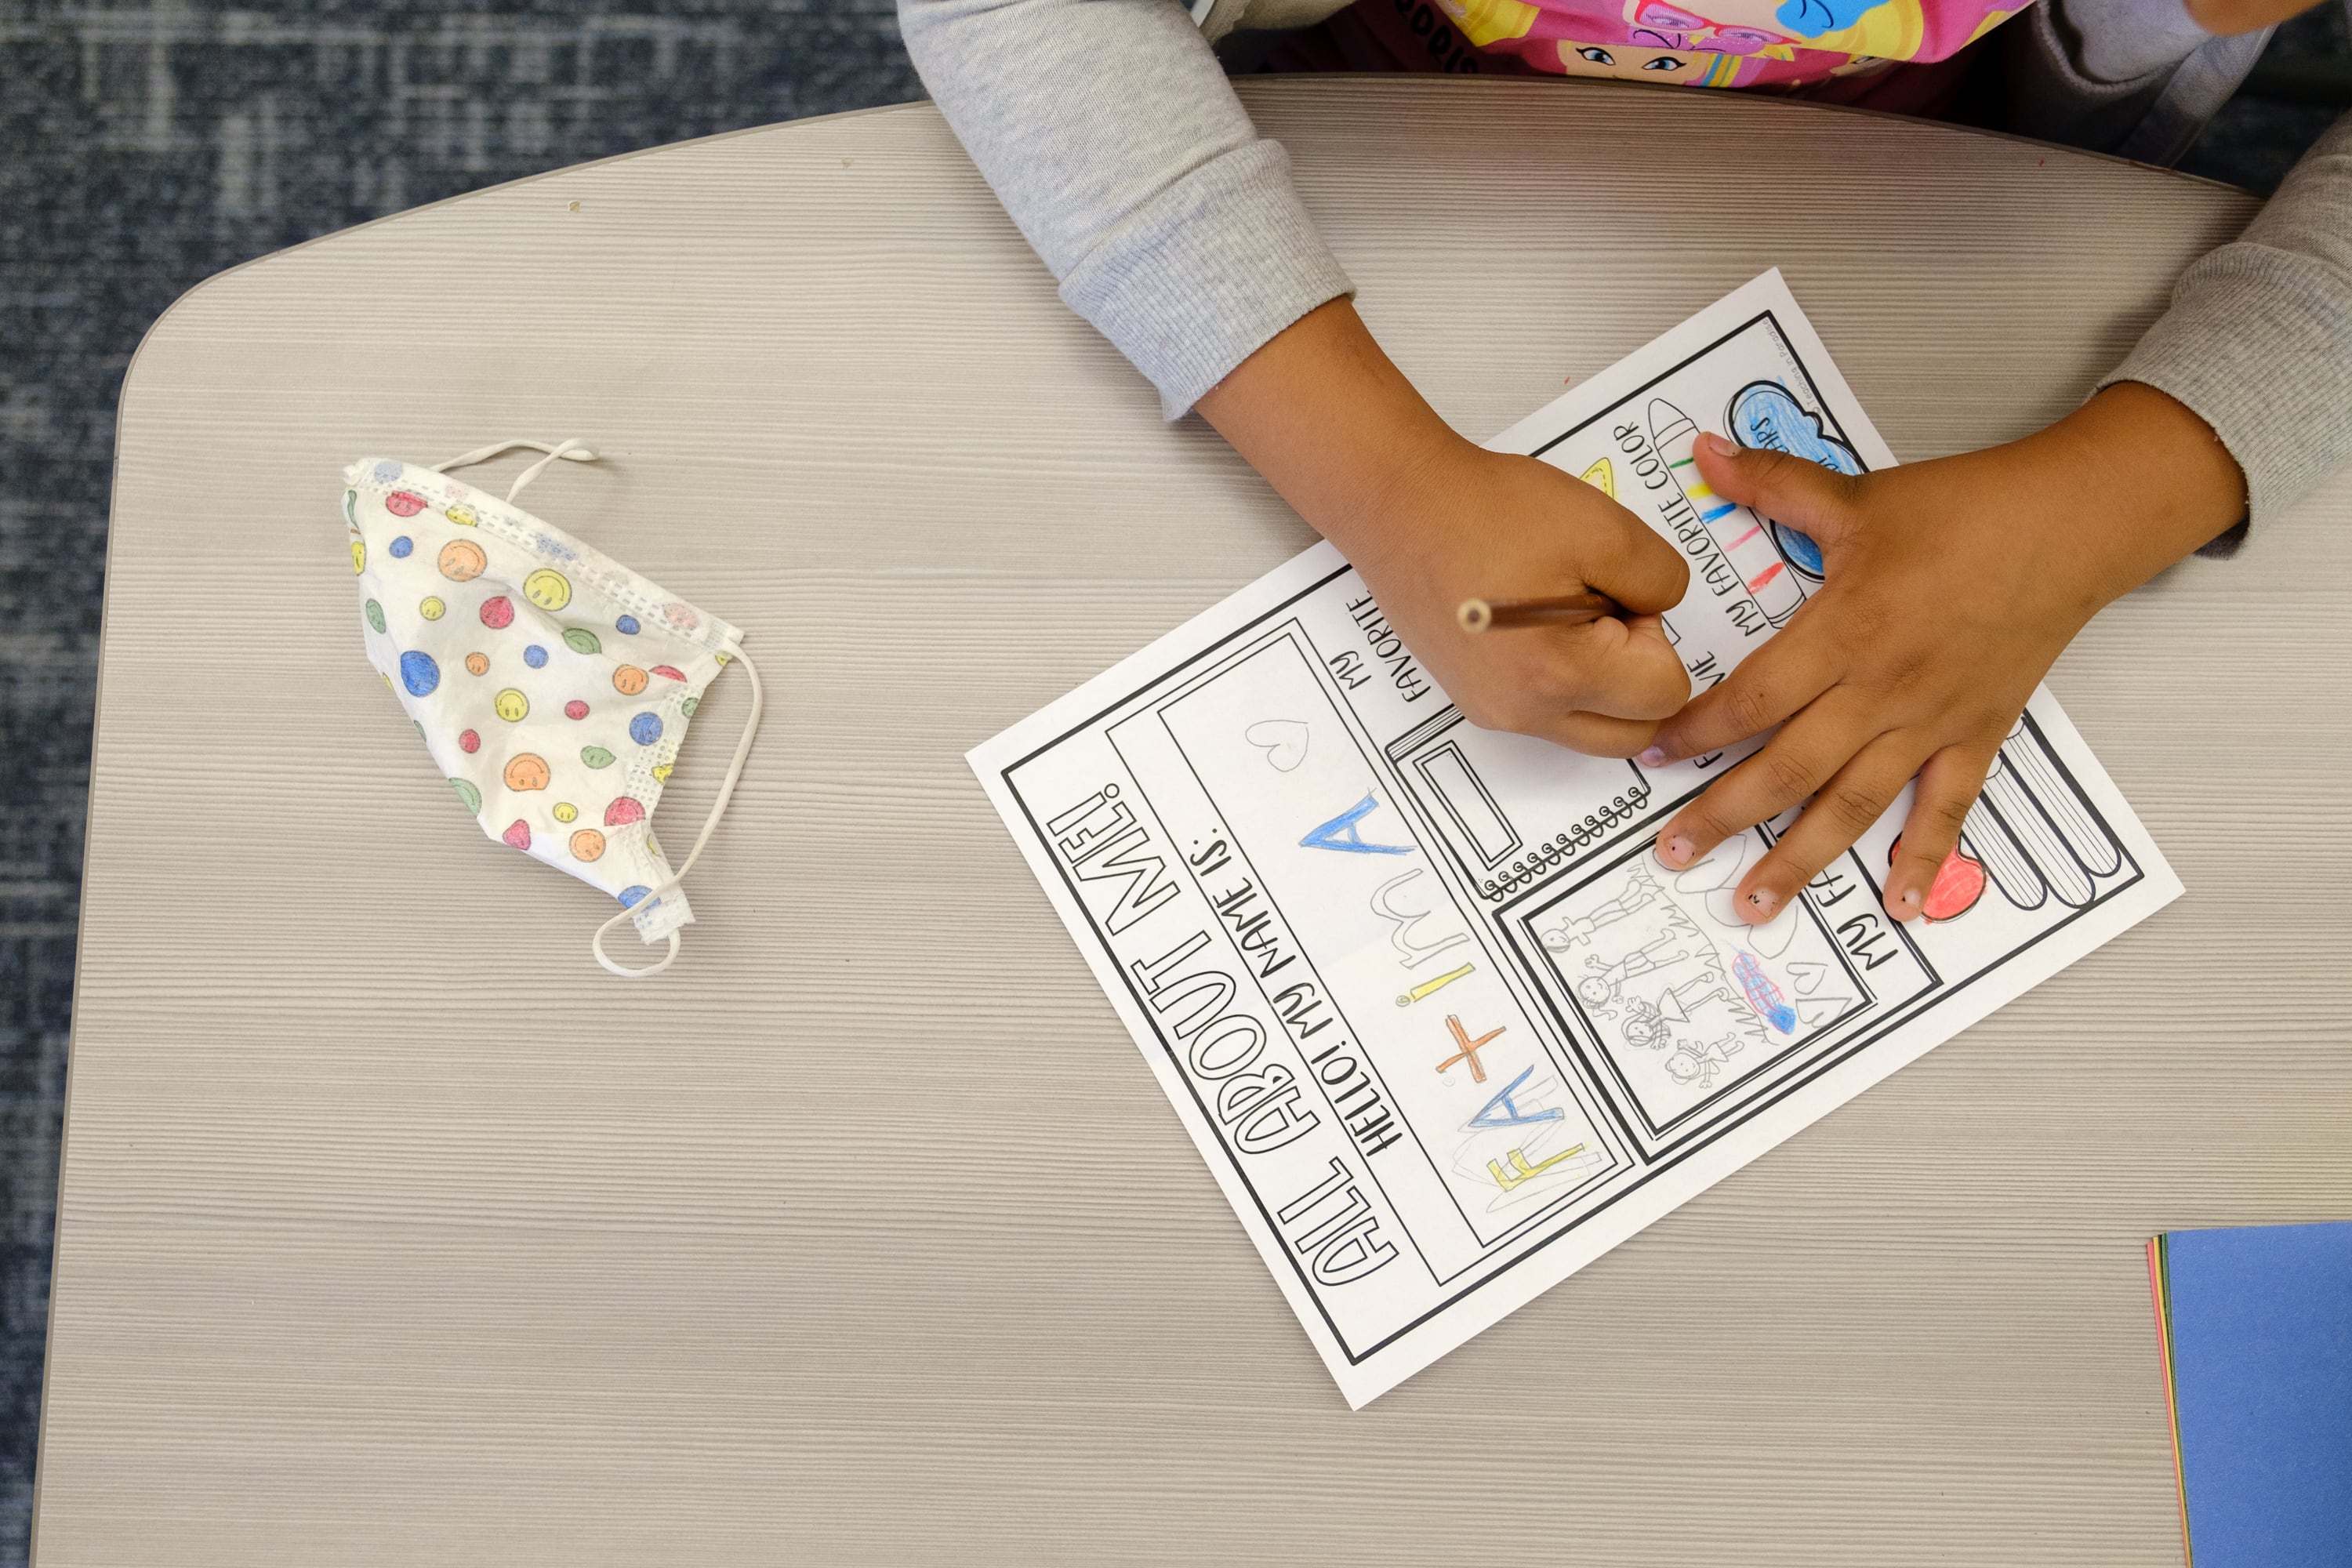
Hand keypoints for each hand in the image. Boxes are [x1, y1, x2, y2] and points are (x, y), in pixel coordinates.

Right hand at [1199, 299, 1690, 753]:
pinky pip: (1547, 712)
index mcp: (1557, 675)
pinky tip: (1533, 622)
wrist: (1399, 505)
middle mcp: (1522, 712)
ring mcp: (1492, 712)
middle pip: (1634, 733)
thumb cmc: (1489, 511)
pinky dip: (1561, 678)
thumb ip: (1662, 582)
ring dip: (1602, 682)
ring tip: (1564, 614)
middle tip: (1602, 611)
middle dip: (1638, 675)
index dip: (1657, 637)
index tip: (1616, 595)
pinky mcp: (1473, 699)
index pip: (1665, 693)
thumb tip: (1657, 616)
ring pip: (1591, 728)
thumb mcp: (1607, 529)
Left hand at [1640, 382, 2243, 924]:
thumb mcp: (1858, 496)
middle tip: (1673, 852)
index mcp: (1845, 632)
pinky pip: (1946, 809)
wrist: (2071, 524)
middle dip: (1725, 815)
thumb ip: (1772, 484)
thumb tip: (1705, 452)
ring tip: (1753, 904)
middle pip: (1789, 767)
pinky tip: (1899, 906)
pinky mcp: (1977, 734)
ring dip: (1800, 858)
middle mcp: (1883, 690)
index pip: (1752, 698)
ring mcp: (1931, 721)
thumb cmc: (1969, 510)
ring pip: (1854, 804)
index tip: (1652, 755)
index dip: (1697, 730)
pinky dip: (1924, 859)